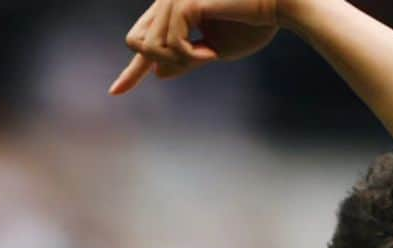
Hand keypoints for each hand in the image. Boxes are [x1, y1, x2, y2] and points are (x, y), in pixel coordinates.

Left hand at [111, 1, 280, 95]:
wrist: (277, 5)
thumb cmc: (252, 24)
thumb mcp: (213, 50)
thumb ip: (184, 59)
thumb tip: (157, 72)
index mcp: (174, 9)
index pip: (144, 40)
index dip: (131, 70)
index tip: (114, 92)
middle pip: (139, 44)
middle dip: (164, 62)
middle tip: (201, 60)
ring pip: (152, 48)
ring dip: (183, 60)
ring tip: (211, 54)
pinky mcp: (184, 0)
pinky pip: (171, 44)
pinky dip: (191, 56)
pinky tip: (213, 52)